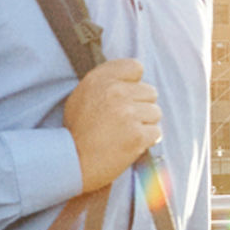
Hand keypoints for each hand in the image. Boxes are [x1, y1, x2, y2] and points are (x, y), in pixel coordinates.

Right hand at [62, 58, 160, 193]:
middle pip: (150, 91)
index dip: (134, 83)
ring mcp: (128, 113)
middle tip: (124, 121)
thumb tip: (133, 79)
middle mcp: (115, 92)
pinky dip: (146, 140)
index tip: (126, 96)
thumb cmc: (77, 131)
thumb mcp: (81, 96)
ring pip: (155, 112)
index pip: (135, 67)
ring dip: (145, 124)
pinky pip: (156, 132)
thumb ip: (105, 82)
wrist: (73, 162)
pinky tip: (130, 145)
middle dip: (141, 106)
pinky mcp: (137, 135)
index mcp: (100, 79)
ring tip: (125, 134)